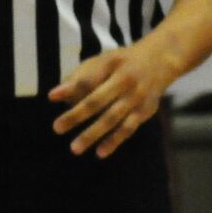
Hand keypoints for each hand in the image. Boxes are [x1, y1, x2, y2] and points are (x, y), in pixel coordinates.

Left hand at [49, 38, 180, 157]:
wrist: (160, 60)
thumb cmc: (121, 63)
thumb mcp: (103, 60)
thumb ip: (81, 76)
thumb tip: (55, 95)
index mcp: (111, 66)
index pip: (88, 79)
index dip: (70, 88)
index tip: (51, 97)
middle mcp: (125, 82)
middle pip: (97, 101)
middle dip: (76, 115)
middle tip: (56, 128)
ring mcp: (136, 98)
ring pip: (112, 119)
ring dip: (93, 134)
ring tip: (75, 148)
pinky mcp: (145, 111)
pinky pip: (128, 129)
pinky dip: (114, 141)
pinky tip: (100, 152)